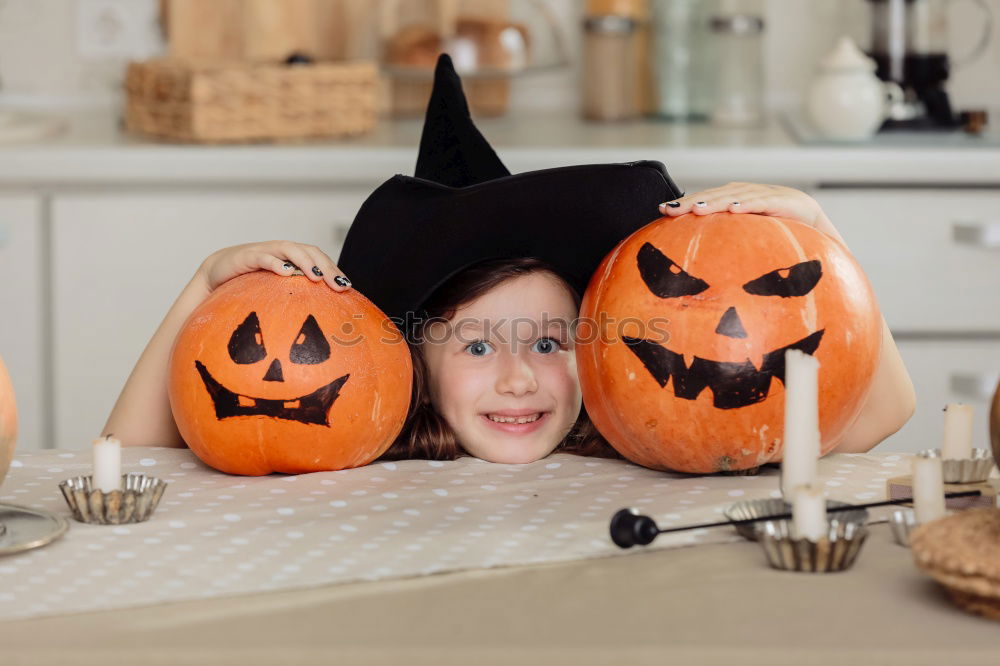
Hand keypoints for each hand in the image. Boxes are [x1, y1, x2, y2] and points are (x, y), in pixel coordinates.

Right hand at [196, 241, 351, 292]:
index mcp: (292, 258)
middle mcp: (281, 251)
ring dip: (305, 262)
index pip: (319, 259)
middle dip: (326, 267)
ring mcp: (265, 251)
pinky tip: (285, 272)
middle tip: (338, 285)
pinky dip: (275, 263)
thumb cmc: (249, 284)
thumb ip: (293, 299)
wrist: (215, 273)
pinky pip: (264, 257)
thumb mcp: (274, 292)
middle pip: (310, 252)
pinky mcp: (247, 256)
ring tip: (317, 277)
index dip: (333, 270)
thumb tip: (317, 324)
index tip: (346, 288)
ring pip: (290, 250)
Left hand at [658, 182, 844, 242]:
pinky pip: (761, 202)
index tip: (661, 210)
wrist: (813, 221)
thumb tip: (697, 260)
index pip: (703, 199)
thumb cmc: (774, 230)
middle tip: (670, 209)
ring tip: (696, 209)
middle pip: (712, 196)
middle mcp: (743, 193)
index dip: (683, 203)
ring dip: (713, 202)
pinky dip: (746, 204)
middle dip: (690, 202)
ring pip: (732, 197)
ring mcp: (762, 194)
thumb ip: (724, 238)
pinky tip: (733, 209)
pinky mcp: (780, 200)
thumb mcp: (745, 234)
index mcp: (732, 198)